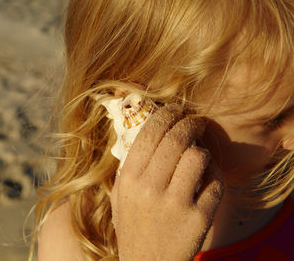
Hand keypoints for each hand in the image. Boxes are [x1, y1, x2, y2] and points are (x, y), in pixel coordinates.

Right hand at [110, 104, 223, 260]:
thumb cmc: (134, 227)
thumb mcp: (120, 196)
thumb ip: (129, 165)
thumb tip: (147, 132)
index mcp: (129, 179)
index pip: (150, 132)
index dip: (166, 114)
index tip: (176, 109)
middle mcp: (150, 189)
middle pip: (176, 138)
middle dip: (190, 122)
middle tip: (195, 121)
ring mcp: (176, 204)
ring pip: (198, 156)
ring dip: (202, 149)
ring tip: (199, 152)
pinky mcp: (199, 218)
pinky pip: (215, 182)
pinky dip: (214, 174)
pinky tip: (207, 176)